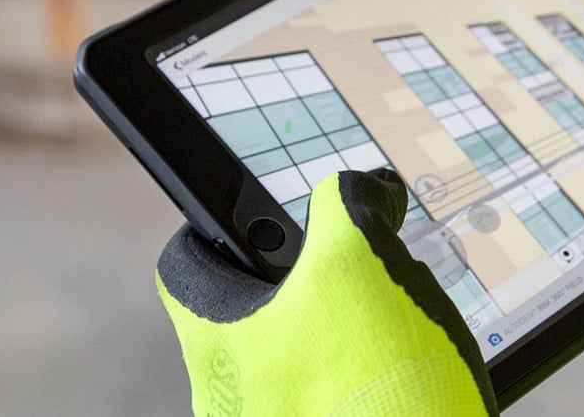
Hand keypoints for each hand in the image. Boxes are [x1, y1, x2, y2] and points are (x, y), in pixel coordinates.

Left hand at [156, 169, 496, 415]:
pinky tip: (400, 373)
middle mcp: (227, 397)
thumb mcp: (362, 257)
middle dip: (304, 285)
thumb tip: (360, 188)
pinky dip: (356, 377)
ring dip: (338, 333)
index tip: (262, 221)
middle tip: (353, 278)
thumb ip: (348, 204)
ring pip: (292, 355)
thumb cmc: (377, 379)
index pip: (183, 265)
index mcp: (218, 342)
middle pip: (248, 311)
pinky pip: (321, 397)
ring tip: (389, 332)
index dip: (220, 229)